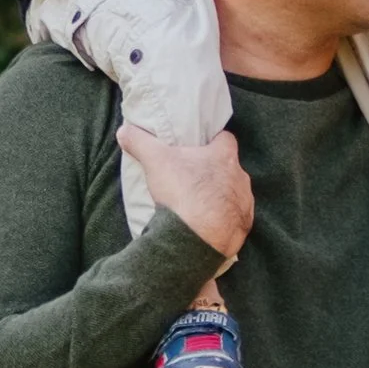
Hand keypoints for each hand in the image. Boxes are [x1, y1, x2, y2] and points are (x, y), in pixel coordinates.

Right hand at [118, 122, 253, 263]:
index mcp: (223, 156)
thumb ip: (139, 142)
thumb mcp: (155, 161)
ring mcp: (244, 202)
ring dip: (222, 196)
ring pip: (234, 193)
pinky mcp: (244, 225)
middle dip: (215, 171)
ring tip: (200, 204)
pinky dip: (225, 219)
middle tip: (194, 177)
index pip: (226, 139)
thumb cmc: (182, 192)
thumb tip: (124, 130)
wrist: (196, 237)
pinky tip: (209, 224)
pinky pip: (237, 218)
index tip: (202, 145)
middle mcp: (240, 177)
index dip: (214, 140)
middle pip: (229, 167)